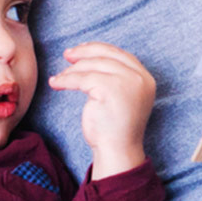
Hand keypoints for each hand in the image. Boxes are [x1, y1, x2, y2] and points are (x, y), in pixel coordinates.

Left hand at [47, 42, 155, 179]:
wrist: (117, 150)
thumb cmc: (114, 127)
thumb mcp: (120, 96)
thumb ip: (114, 77)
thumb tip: (88, 56)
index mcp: (145, 78)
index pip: (120, 54)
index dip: (98, 49)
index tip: (80, 50)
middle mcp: (140, 78)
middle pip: (107, 55)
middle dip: (84, 53)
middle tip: (67, 55)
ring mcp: (128, 82)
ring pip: (93, 66)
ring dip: (72, 70)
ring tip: (59, 77)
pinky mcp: (111, 89)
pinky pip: (83, 78)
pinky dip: (66, 80)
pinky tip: (56, 83)